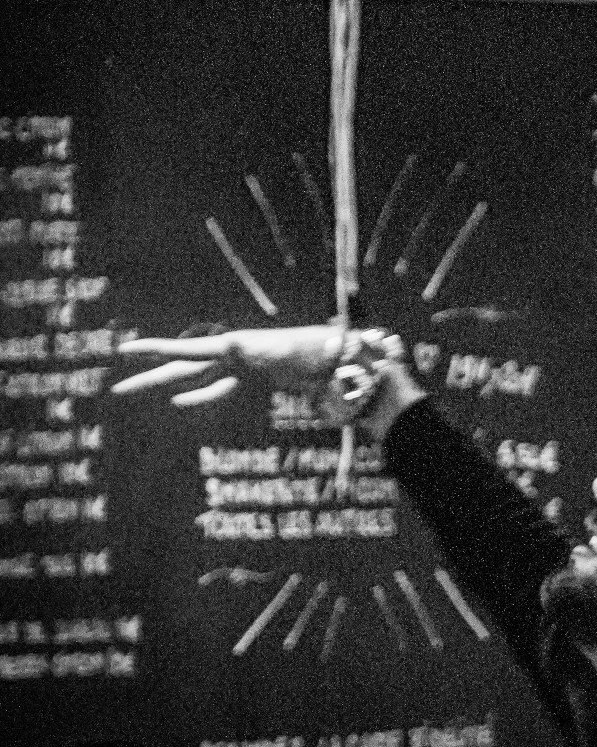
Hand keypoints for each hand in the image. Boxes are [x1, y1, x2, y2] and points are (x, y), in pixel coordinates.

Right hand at [111, 326, 343, 407]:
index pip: (183, 350)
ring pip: (192, 378)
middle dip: (148, 377)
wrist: (328, 359)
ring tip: (137, 389)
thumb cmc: (302, 352)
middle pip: (179, 368)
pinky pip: (215, 389)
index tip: (124, 349)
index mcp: (227, 347)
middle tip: (117, 388)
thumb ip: (250, 349)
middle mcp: (227, 355)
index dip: (153, 351)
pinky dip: (197, 396)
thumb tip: (230, 343)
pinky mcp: (248, 378)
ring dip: (166, 385)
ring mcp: (237, 367)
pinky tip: (180, 402)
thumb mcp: (274, 352)